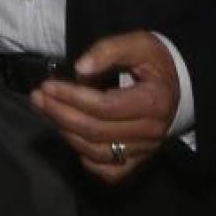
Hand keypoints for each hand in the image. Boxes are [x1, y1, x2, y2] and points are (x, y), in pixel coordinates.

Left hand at [30, 30, 180, 184]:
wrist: (178, 85)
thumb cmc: (155, 62)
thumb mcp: (138, 44)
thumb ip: (109, 51)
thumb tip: (79, 69)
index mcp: (153, 102)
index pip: (105, 106)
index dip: (72, 97)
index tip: (47, 85)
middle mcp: (151, 132)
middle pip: (96, 131)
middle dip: (60, 114)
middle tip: (38, 97)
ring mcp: (145, 150)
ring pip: (98, 152)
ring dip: (66, 133)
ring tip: (47, 111)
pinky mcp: (139, 161)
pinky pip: (108, 170)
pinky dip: (86, 158)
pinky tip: (72, 136)